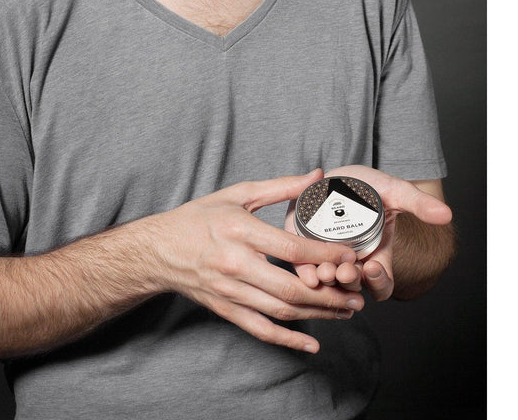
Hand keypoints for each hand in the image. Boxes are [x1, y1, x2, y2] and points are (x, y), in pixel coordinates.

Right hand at [150, 170, 365, 353]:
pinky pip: (260, 330)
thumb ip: (280, 187)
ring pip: (281, 310)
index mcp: (239, 231)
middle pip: (290, 287)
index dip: (324, 254)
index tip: (350, 255)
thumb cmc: (200, 217)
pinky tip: (311, 343)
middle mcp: (234, 264)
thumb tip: (317, 175)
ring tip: (345, 312)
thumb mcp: (238, 194)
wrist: (159, 249)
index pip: (290, 248)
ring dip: (318, 315)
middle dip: (330, 294)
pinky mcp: (225, 309)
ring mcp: (229, 291)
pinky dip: (287, 340)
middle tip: (358, 294)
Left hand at [290, 165, 451, 301]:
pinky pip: (301, 265)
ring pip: (326, 281)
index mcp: (376, 256)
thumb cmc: (369, 185)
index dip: (379, 281)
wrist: (337, 172)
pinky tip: (304, 270)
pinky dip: (303, 271)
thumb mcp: (394, 191)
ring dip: (325, 280)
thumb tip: (446, 214)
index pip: (381, 284)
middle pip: (351, 286)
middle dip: (348, 281)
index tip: (373, 267)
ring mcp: (325, 255)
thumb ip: (417, 203)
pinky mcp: (301, 244)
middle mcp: (350, 261)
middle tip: (344, 272)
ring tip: (323, 272)